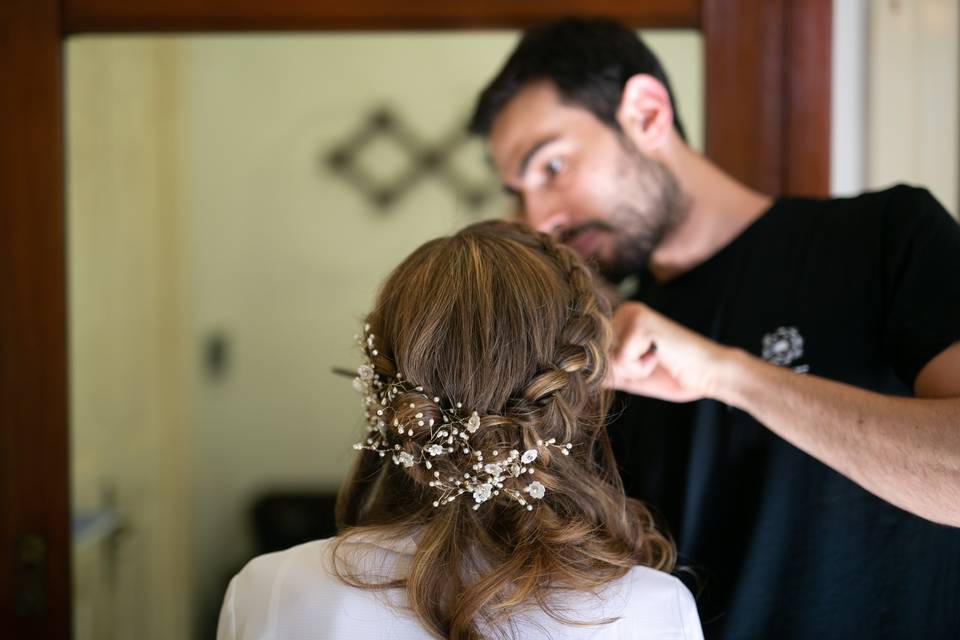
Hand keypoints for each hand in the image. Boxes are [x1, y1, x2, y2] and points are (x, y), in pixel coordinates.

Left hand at [605, 302, 737, 401]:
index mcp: (619, 320)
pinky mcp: (642, 322)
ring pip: (607, 359)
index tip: (643, 365)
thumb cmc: (672, 375)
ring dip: (632, 370)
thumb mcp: (628, 374)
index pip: (593, 355)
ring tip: (656, 359)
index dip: (612, 371)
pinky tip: (661, 356)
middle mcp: (623, 311)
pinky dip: (641, 367)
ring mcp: (633, 313)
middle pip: (596, 358)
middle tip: (652, 363)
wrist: (710, 375)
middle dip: (622, 371)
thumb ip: (602, 370)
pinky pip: (622, 359)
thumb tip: (568, 376)